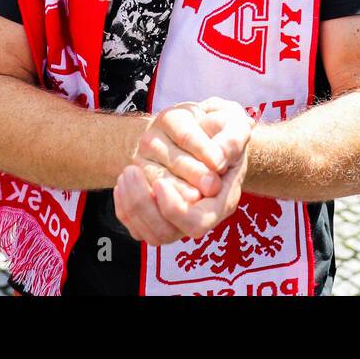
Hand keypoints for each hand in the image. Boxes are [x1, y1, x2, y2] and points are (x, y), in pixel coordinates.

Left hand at [117, 99, 252, 243]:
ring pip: (147, 228)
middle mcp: (199, 209)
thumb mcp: (236, 126)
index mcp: (223, 198)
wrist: (210, 130)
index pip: (195, 223)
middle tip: (131, 171)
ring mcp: (176, 213)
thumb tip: (216, 161)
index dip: (174, 209)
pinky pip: (134, 224)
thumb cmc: (223, 129)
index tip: (160, 184)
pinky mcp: (156, 210)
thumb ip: (231, 141)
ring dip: (132, 199)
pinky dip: (124, 204)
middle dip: (144, 204)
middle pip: (164, 232)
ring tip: (129, 171)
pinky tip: (124, 180)